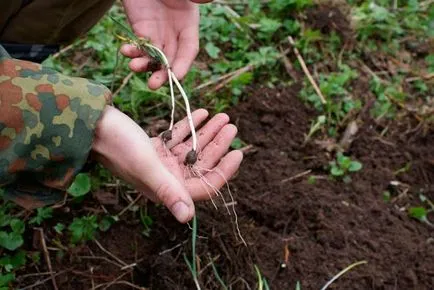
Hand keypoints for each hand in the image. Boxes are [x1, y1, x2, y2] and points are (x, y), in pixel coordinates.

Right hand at [92, 106, 241, 222]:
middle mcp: (165, 178)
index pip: (203, 186)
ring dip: (208, 133)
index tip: (238, 152)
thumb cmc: (117, 145)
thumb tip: (188, 218)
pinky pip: (178, 138)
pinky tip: (203, 113)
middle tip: (232, 124)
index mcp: (165, 188)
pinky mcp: (154, 148)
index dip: (224, 172)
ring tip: (223, 115)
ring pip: (192, 149)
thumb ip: (168, 190)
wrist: (91, 126)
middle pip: (200, 164)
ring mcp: (160, 163)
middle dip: (218, 144)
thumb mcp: (146, 166)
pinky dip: (191, 126)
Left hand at [121, 0, 208, 89]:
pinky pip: (137, 45)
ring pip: (153, 56)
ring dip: (145, 65)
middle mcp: (174, 32)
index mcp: (188, 23)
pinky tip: (125, 51)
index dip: (183, 64)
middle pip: (171, 58)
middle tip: (154, 84)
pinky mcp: (140, 28)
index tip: (175, 76)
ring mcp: (156, 32)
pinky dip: (131, 51)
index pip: (189, 49)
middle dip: (163, 73)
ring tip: (134, 67)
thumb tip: (205, 0)